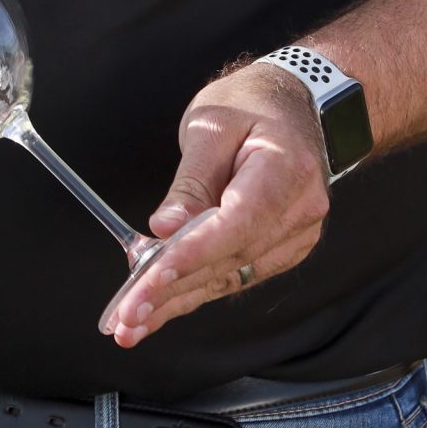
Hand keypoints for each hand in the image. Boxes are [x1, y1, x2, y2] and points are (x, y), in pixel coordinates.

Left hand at [101, 61, 330, 346]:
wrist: (294, 104)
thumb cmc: (251, 105)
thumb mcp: (211, 124)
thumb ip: (190, 180)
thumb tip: (165, 229)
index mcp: (286, 170)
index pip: (237, 224)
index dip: (193, 255)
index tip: (152, 278)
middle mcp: (300, 211)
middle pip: (230, 259)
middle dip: (173, 291)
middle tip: (126, 315)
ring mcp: (296, 234)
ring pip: (231, 276)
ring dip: (179, 302)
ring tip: (132, 323)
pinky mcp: (283, 248)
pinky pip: (236, 274)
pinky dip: (196, 290)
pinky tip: (161, 307)